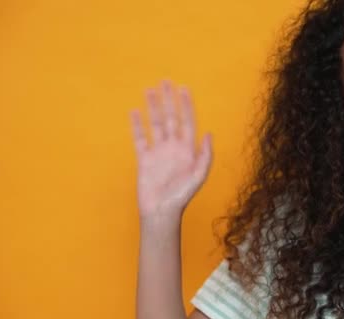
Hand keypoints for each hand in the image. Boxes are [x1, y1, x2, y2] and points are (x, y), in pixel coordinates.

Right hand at [130, 80, 211, 221]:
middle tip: (165, 81)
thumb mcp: (199, 176)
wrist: (162, 211)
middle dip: (169, 100)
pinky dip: (137, 125)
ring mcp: (158, 152)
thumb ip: (205, 155)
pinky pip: (140, 138)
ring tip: (149, 90)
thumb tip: (208, 133)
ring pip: (155, 124)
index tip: (183, 88)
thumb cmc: (182, 196)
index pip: (187, 121)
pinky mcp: (144, 159)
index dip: (186, 105)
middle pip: (170, 118)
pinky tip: (134, 111)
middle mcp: (173, 147)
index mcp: (188, 150)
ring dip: (153, 107)